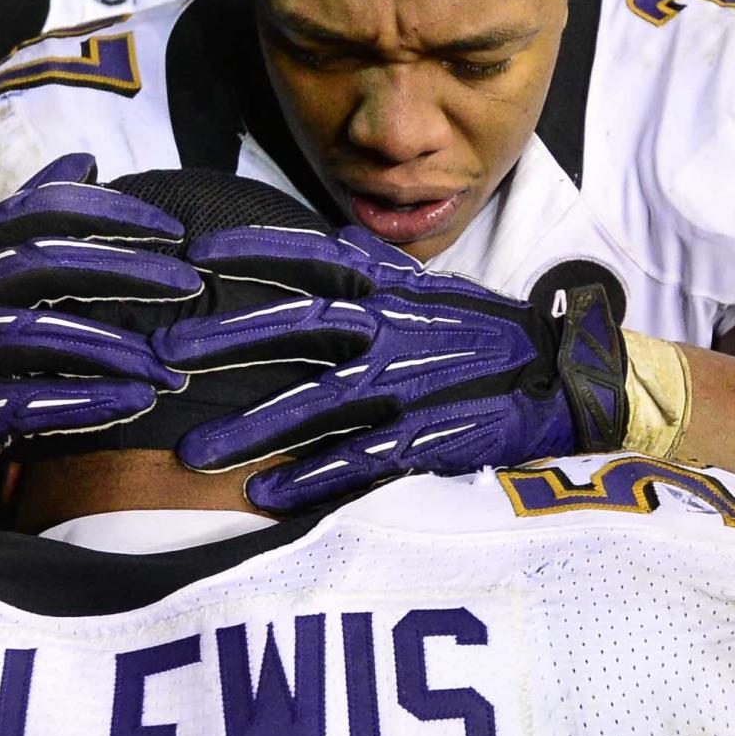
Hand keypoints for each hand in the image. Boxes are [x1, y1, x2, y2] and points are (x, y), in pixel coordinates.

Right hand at [0, 153, 201, 488]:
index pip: (44, 210)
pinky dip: (89, 401)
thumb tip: (84, 160)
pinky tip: (137, 401)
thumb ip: (30, 213)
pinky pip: (34, 402)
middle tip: (191, 285)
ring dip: (118, 350)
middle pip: (48, 264)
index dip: (112, 214)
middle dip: (126, 272)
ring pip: (45, 336)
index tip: (175, 230)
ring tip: (173, 363)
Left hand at [161, 224, 631, 510]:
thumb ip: (377, 270)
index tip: (196, 250)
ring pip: (321, 399)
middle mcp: (398, 326)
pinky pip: (362, 459)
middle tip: (166, 353)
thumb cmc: (485, 338)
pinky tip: (265, 496)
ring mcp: (415, 383)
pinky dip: (312, 478)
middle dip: (229, 335)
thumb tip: (325, 239)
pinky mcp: (433, 436)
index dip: (255, 248)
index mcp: (396, 286)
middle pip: (302, 322)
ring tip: (196, 451)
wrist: (568, 381)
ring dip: (254, 425)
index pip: (316, 252)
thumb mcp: (432, 289)